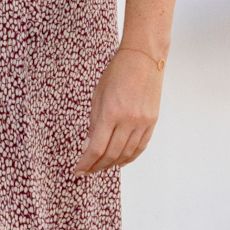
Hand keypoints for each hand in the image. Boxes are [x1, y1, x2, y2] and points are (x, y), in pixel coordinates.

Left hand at [76, 44, 164, 175]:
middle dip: (97, 166)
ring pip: (127, 154)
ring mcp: (142, 122)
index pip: (96, 148)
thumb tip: (89, 145)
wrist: (143, 58)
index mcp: (111, 113)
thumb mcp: (98, 95)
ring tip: (101, 167)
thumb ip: (94, 122)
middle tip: (87, 171)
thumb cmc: (117, 72)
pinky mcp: (152, 122)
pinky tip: (120, 161)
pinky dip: (129, 157)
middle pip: (111, 155)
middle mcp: (128, 121)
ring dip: (112, 164)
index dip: (86, 163)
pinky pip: (140, 147)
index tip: (78, 170)